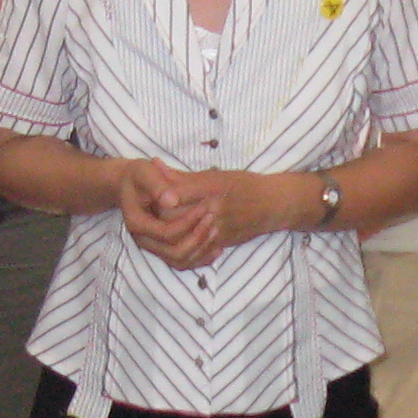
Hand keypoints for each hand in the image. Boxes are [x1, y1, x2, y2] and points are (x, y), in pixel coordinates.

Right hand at [117, 158, 216, 267]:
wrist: (130, 185)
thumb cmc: (138, 176)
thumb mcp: (145, 173)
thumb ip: (158, 185)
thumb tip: (172, 202)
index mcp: (137, 223)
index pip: (166, 233)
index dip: (188, 222)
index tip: (204, 207)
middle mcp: (144, 240)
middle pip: (175, 253)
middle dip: (197, 237)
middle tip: (213, 217)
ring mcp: (154, 247)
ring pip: (181, 261)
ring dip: (202, 249)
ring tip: (216, 230)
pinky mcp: (164, 249)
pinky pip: (184, 262)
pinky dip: (202, 258)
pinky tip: (218, 247)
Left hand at [147, 168, 300, 260]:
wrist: (273, 205)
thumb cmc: (244, 184)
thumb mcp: (215, 175)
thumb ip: (182, 176)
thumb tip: (154, 165)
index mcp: (209, 188)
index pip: (172, 196)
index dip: (155, 198)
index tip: (146, 196)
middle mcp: (212, 210)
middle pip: (172, 220)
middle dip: (155, 219)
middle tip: (144, 215)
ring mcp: (217, 229)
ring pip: (181, 241)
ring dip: (164, 238)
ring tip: (154, 230)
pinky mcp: (221, 243)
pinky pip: (194, 252)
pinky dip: (180, 249)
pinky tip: (172, 243)